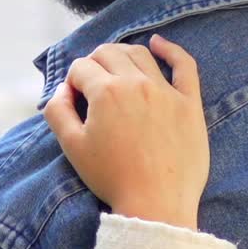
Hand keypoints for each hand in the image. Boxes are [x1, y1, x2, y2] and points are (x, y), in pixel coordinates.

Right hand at [43, 34, 208, 230]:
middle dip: (94, 63)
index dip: (72, 82)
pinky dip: (170, 49)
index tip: (75, 102)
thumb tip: (60, 89)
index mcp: (106, 92)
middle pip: (109, 53)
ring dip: (122, 55)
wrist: (156, 205)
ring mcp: (166, 91)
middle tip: (92, 85)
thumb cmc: (112, 178)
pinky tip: (158, 43)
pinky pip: (184, 65)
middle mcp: (136, 83)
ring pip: (140, 54)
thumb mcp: (72, 147)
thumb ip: (57, 111)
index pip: (81, 68)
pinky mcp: (190, 103)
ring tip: (116, 68)